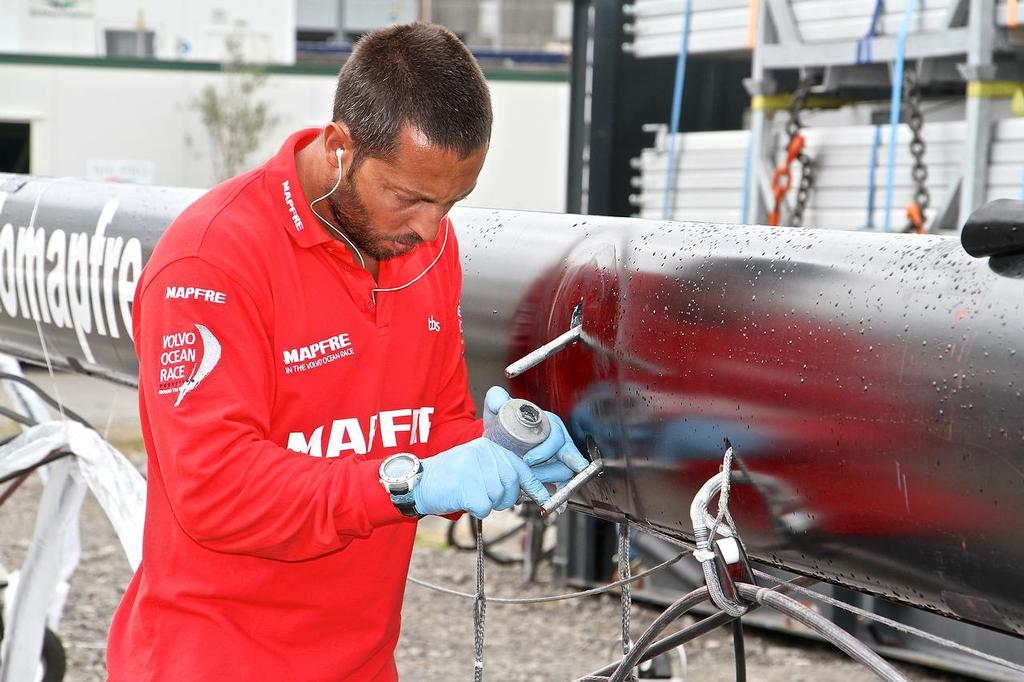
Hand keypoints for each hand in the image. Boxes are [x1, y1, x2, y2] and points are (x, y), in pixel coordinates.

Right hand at [412, 438, 549, 517]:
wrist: (419, 481)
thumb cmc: (451, 476)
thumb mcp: (478, 464)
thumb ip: (501, 471)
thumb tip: (531, 490)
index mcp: (490, 447)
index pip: (521, 468)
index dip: (536, 487)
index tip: (547, 500)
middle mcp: (485, 454)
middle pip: (512, 486)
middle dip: (504, 498)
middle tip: (484, 495)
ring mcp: (477, 470)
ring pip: (499, 499)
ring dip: (486, 503)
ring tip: (469, 492)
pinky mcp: (468, 488)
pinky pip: (484, 508)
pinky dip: (475, 510)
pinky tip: (462, 498)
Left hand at [483, 386, 589, 486]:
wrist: (495, 443)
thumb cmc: (500, 423)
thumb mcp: (496, 407)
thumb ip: (497, 398)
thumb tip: (500, 402)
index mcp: (549, 425)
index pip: (559, 437)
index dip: (546, 450)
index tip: (529, 459)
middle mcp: (557, 443)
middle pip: (566, 458)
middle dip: (548, 469)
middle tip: (528, 472)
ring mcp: (555, 460)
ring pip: (562, 474)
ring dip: (545, 480)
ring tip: (526, 481)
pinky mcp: (551, 476)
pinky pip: (561, 487)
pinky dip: (557, 496)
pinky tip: (550, 501)